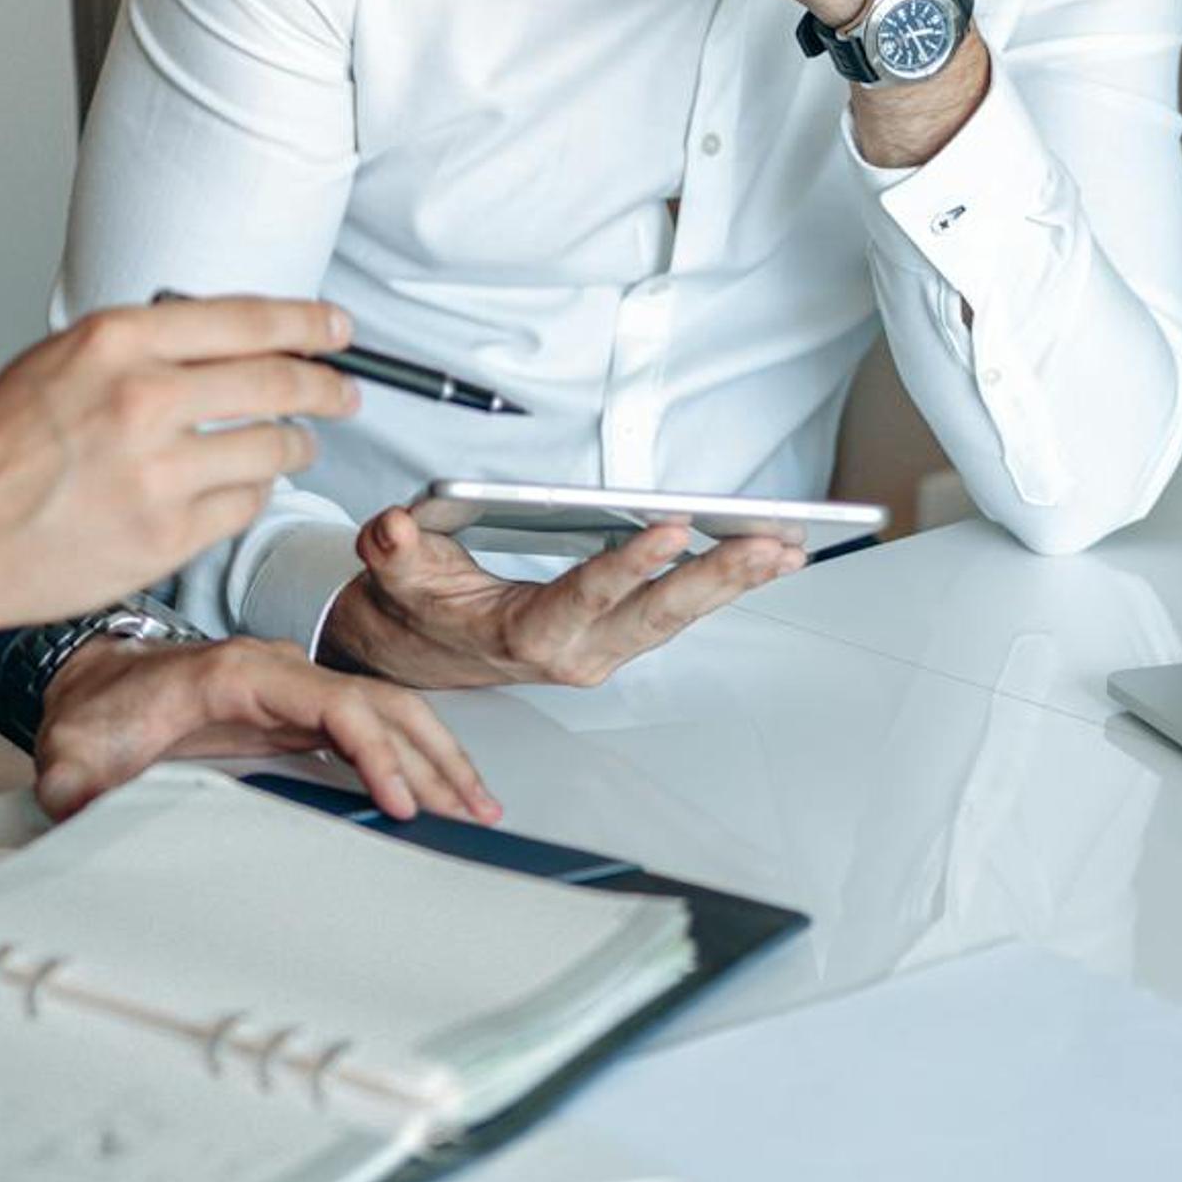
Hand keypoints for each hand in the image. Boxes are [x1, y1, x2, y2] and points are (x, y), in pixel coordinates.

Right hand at [0, 298, 356, 631]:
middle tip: (344, 391)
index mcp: (116, 340)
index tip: (335, 328)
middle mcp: (145, 397)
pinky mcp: (167, 534)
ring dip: (296, 447)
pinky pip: (245, 505)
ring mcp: (160, 470)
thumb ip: (141, 348)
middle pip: (278, 381)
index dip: (308, 323)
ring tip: (295, 447)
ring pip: (273, 448)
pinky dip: (253, 494)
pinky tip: (241, 488)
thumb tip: (221, 344)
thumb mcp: (58, 360)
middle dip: (326, 387)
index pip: (247, 319)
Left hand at [29, 634, 498, 822]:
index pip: (329, 702)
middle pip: (377, 702)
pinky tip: (435, 786)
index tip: (401, 798)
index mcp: (236, 674)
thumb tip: (81, 815)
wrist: (90, 680)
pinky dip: (410, 752)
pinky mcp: (297, 710)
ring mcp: (293, 687)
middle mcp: (277, 670)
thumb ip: (74, 786)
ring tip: (476, 803)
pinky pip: (369, 723)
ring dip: (435, 753)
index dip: (372, 749)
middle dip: (432, 755)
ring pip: (384, 709)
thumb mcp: (72, 753)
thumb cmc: (94, 709)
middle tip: (471, 808)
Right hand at [321, 511, 804, 689]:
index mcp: (529, 634)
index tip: (669, 530)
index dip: (628, 565)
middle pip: (658, 614)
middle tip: (769, 547)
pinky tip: (764, 558)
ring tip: (787, 548)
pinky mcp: (622, 638)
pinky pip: (681, 612)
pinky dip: (725, 584)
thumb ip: (394, 551)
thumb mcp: (396, 576)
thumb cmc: (420, 610)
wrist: (423, 653)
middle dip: (719, 578)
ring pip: (681, 616)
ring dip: (737, 583)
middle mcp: (579, 651)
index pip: (587, 595)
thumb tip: (394, 528)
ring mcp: (606, 649)